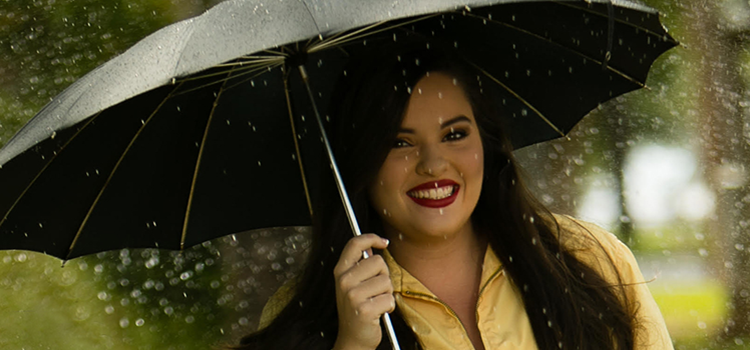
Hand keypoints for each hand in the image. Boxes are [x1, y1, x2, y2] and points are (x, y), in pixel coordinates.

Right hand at [332, 234, 394, 349]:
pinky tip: (379, 312)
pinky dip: (389, 307)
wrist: (353, 338)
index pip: (355, 244)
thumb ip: (361, 265)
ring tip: (376, 302)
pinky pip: (389, 299)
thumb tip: (376, 245)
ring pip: (386, 281)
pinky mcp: (363, 310)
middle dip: (384, 276)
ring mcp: (352, 295)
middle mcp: (344, 281)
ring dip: (387, 293)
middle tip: (375, 290)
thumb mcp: (353, 283)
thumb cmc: (357, 308)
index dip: (371, 238)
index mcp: (340, 271)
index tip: (383, 242)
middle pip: (378, 262)